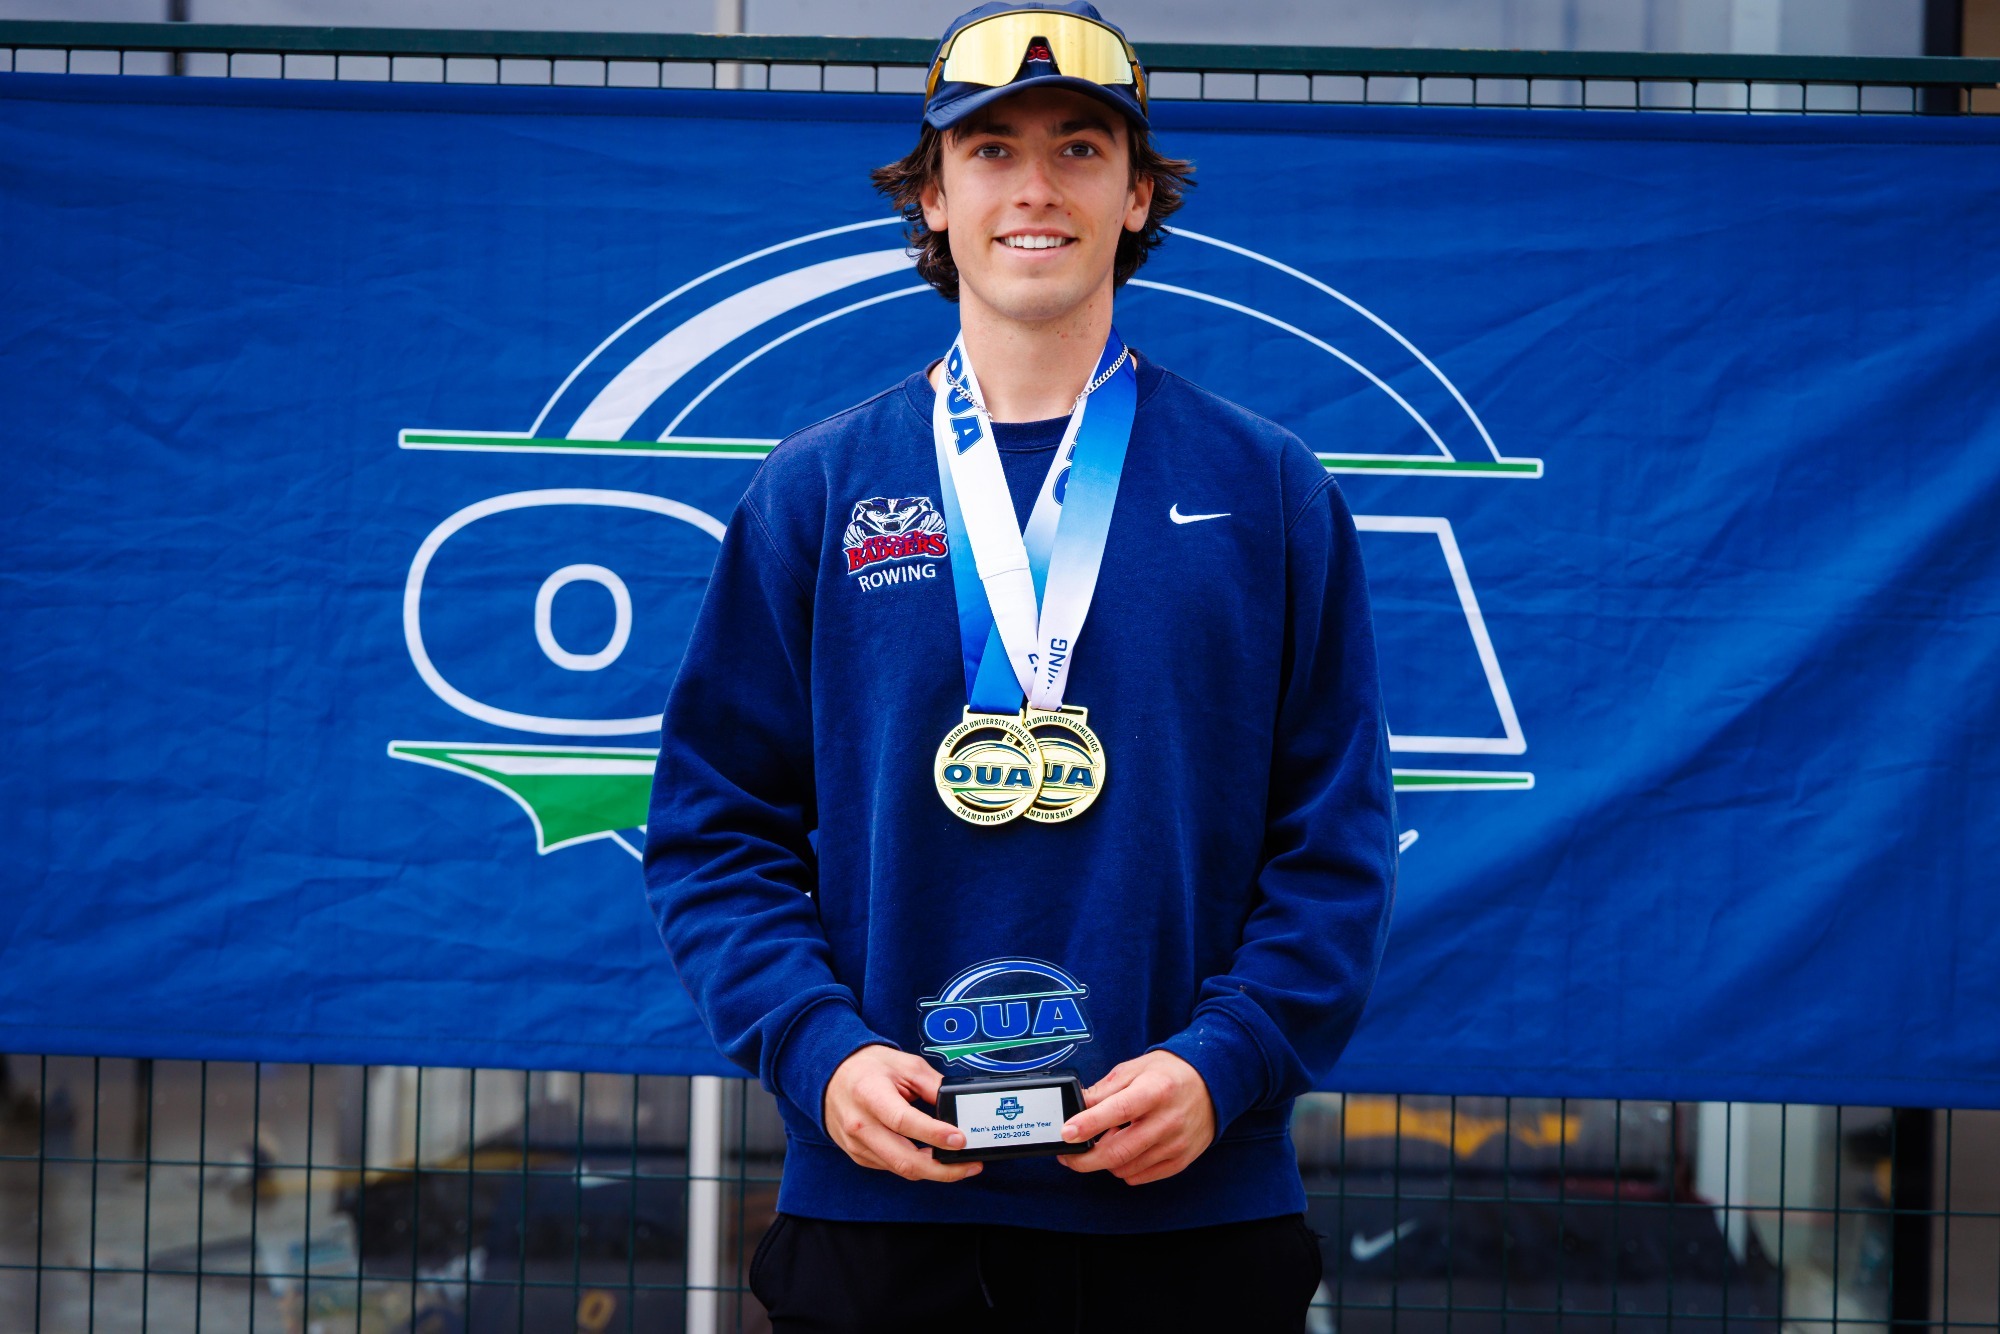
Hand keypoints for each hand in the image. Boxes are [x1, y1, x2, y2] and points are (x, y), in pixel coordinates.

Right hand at [823, 1045, 981, 1182]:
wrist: (831, 1075)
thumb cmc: (869, 1067)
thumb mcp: (905, 1064)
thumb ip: (933, 1086)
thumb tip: (957, 1109)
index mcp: (870, 1094)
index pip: (904, 1121)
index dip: (934, 1134)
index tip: (960, 1140)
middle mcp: (860, 1125)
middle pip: (904, 1159)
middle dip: (942, 1169)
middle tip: (970, 1165)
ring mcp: (857, 1144)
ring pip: (900, 1169)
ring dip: (934, 1171)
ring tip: (960, 1165)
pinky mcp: (859, 1155)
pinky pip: (892, 1167)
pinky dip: (916, 1166)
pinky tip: (934, 1160)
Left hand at [1059, 1050, 1216, 1185]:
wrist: (1212, 1084)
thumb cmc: (1169, 1074)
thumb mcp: (1134, 1069)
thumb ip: (1104, 1090)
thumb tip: (1076, 1106)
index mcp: (1156, 1090)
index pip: (1119, 1111)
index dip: (1089, 1124)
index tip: (1067, 1133)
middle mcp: (1168, 1120)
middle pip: (1119, 1151)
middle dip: (1085, 1159)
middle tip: (1068, 1156)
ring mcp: (1176, 1144)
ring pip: (1126, 1168)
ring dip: (1106, 1160)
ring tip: (1105, 1141)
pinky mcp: (1180, 1160)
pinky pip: (1140, 1176)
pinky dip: (1124, 1168)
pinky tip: (1124, 1149)